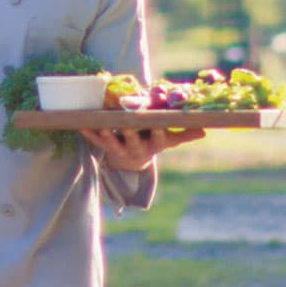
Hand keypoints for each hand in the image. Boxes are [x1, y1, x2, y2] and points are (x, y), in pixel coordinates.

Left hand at [80, 125, 206, 168]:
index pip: (158, 138)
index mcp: (153, 145)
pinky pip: (95, 142)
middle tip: (126, 124)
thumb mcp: (168, 140)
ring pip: (112, 144)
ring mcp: (119, 150)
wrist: (132, 162)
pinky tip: (80, 126)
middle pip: (133, 142)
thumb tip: (205, 130)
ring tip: (101, 125)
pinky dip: (88, 134)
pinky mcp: (104, 148)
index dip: (158, 132)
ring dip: (106, 135)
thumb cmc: (153, 142)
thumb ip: (183, 133)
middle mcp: (136, 149)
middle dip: (130, 133)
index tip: (158, 124)